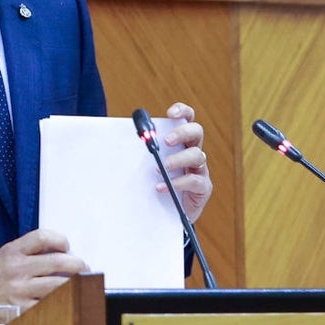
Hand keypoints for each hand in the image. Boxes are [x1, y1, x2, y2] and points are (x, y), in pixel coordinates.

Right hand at [0, 229, 88, 311]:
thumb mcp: (4, 256)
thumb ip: (27, 251)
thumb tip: (60, 251)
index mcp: (12, 252)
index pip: (42, 237)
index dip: (60, 239)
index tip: (67, 246)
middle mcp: (17, 269)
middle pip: (58, 261)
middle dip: (78, 264)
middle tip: (84, 268)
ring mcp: (20, 291)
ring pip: (59, 285)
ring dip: (76, 285)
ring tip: (82, 285)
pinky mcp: (22, 311)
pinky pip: (50, 306)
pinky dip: (62, 303)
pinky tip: (67, 302)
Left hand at [155, 102, 212, 223]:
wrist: (165, 213)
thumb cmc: (156, 183)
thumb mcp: (147, 164)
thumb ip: (143, 152)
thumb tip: (122, 139)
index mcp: (181, 142)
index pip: (187, 119)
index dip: (182, 111)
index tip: (170, 113)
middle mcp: (192, 151)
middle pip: (196, 132)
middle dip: (182, 132)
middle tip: (167, 140)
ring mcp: (199, 169)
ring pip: (197, 155)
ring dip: (177, 160)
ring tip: (161, 167)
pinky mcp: (202, 187)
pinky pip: (195, 181)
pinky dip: (178, 183)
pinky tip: (161, 187)